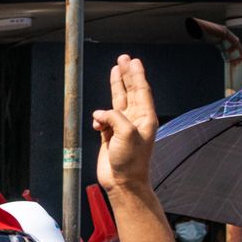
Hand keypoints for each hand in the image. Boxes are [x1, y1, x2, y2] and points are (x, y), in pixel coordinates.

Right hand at [93, 55, 159, 193]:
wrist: (123, 182)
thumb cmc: (130, 161)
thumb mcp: (126, 134)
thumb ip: (115, 117)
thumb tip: (100, 114)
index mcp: (145, 118)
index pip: (141, 90)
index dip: (136, 75)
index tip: (133, 61)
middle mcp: (135, 120)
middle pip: (131, 91)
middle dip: (127, 74)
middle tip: (124, 58)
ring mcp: (122, 127)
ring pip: (117, 101)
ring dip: (115, 86)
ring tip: (114, 70)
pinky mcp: (110, 136)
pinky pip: (103, 119)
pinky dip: (99, 117)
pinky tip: (97, 120)